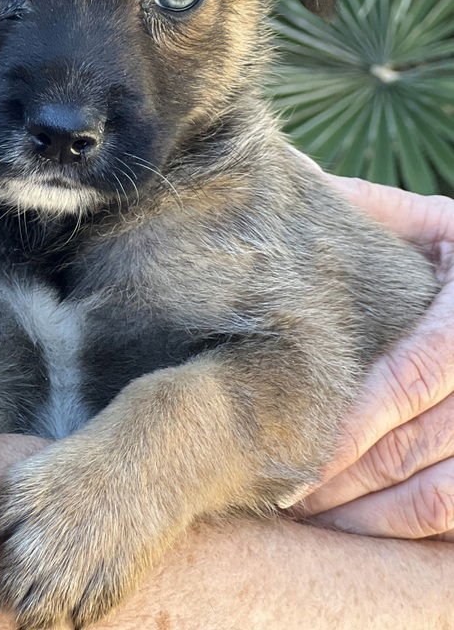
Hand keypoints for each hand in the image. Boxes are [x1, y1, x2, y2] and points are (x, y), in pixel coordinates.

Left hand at [294, 173, 453, 540]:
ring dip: (374, 522)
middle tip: (279, 498)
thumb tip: (292, 181)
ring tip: (312, 522)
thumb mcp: (434, 225)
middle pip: (418, 446)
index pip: (410, 376)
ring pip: (445, 499)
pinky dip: (413, 534)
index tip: (288, 459)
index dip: (350, 426)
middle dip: (344, 481)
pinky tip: (363, 530)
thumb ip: (372, 211)